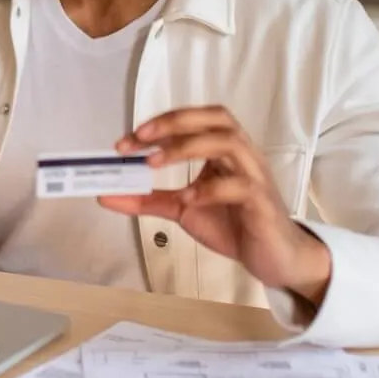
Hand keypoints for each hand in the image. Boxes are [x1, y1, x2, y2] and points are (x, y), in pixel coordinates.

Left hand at [98, 106, 331, 308]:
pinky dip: (210, 189)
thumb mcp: (182, 209)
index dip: (161, 123)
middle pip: (215, 119)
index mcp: (223, 150)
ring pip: (229, 143)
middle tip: (141, 138)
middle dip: (175, 123)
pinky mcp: (262, 202)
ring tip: (156, 163)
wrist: (273, 258)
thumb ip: (147, 199)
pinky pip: (240, 186)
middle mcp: (242, 155)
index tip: (127, 141)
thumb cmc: (233, 224)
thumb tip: (105, 195)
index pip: (194, 120)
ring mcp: (254, 176)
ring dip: (190, 147)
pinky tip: (188, 200)